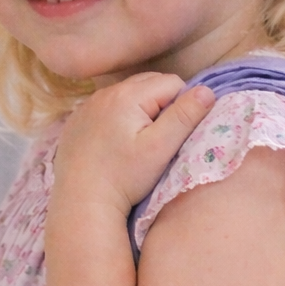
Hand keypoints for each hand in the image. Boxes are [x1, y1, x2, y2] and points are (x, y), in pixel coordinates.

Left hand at [53, 73, 215, 215]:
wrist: (80, 202)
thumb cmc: (124, 178)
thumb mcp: (160, 149)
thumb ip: (184, 117)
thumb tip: (207, 91)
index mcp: (129, 94)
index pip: (172, 83)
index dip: (181, 106)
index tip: (172, 134)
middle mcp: (106, 92)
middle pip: (149, 84)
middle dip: (161, 104)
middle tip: (157, 139)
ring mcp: (88, 104)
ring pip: (128, 95)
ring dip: (139, 110)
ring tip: (136, 142)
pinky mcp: (77, 119)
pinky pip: (106, 107)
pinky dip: (117, 118)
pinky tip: (115, 144)